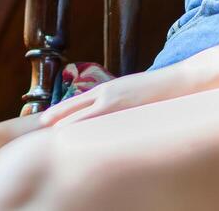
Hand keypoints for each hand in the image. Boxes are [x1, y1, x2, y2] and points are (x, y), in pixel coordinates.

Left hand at [37, 58, 217, 127]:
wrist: (179, 81)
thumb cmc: (157, 91)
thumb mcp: (132, 94)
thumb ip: (118, 103)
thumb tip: (109, 114)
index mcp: (108, 89)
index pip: (78, 101)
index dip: (61, 109)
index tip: (46, 118)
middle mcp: (107, 92)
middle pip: (75, 105)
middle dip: (57, 116)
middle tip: (39, 125)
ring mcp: (116, 100)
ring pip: (84, 114)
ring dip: (68, 124)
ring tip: (51, 134)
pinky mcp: (125, 107)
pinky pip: (101, 120)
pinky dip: (87, 127)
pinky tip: (77, 136)